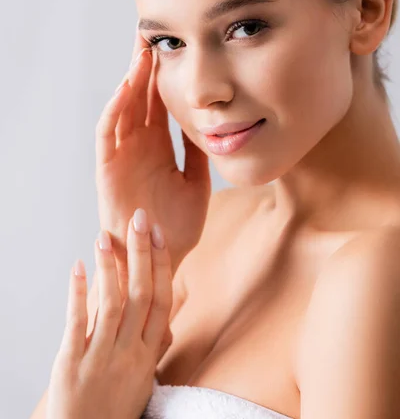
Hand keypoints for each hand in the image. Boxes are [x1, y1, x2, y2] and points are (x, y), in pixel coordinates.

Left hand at [47, 209, 171, 418]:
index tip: (159, 234)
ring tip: (104, 237)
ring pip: (111, 304)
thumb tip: (168, 318)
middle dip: (141, 253)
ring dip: (109, 266)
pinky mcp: (72, 364)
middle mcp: (129, 352)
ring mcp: (101, 358)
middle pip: (140, 294)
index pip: (161, 299)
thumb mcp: (144, 378)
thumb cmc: (116, 409)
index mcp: (149, 353)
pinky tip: (76, 267)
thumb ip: (155, 343)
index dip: (162, 264)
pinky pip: (77, 323)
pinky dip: (77, 293)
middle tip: (139, 219)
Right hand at [95, 26, 210, 284]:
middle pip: (140, 97)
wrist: (161, 258)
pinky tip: (127, 87)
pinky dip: (115, 110)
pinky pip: (108, 134)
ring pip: (124, 108)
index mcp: (159, 147)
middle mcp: (139, 146)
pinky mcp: (108, 169)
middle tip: (153, 34)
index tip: (175, 48)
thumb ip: (199, 152)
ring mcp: (123, 155)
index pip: (160, 103)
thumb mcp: (197, 181)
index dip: (165, 76)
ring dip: (131, 80)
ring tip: (141, 51)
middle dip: (145, 67)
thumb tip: (211, 124)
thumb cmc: (177, 225)